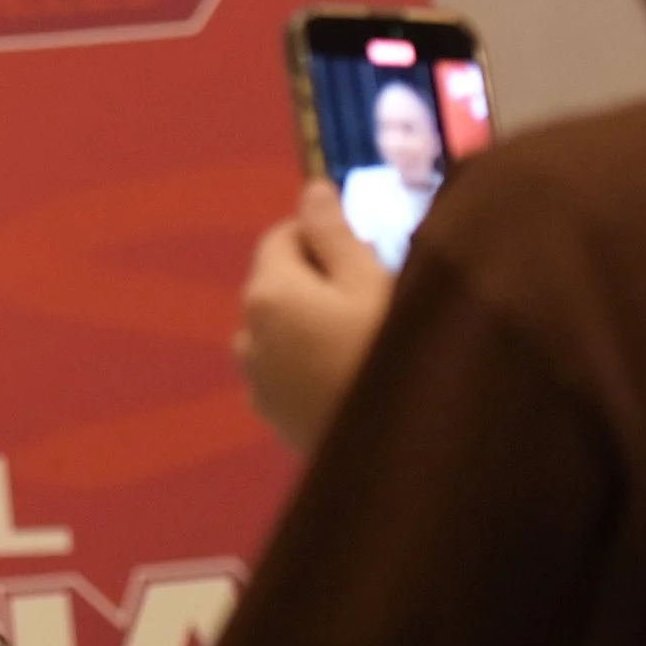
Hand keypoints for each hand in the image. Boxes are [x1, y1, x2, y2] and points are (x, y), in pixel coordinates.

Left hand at [235, 181, 394, 456]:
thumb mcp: (371, 282)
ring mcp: (254, 380)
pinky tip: (353, 376)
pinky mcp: (270, 416)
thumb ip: (335, 234)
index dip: (323, 234)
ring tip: (367, 338)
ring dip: (313, 322)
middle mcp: (245, 335)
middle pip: (277, 284)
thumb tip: (311, 189)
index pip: (281, 237)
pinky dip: (309, 361)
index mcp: (267, 294)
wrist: (399, 456)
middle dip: (319, 279)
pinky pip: (286, 369)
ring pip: (280, 329)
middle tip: (377, 296)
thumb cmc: (389, 352)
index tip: (368, 251)